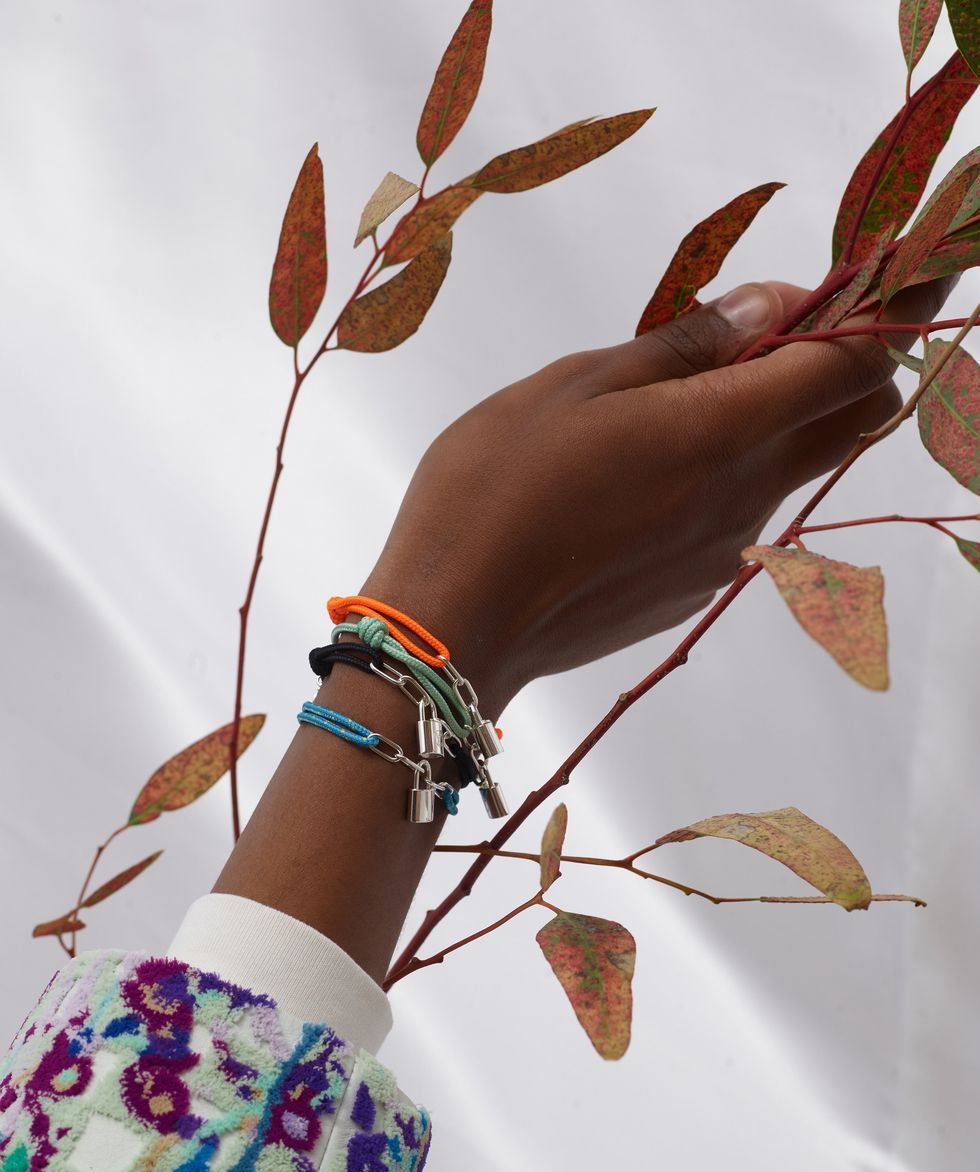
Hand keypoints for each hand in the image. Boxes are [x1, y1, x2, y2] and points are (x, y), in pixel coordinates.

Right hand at [361, 274, 954, 718]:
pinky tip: (636, 481)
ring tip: (665, 410)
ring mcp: (724, 554)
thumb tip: (772, 306)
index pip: (854, 364)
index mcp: (720, 432)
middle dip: (847, 365)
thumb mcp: (576, 384)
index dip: (880, 310)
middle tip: (778, 332)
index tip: (867, 277)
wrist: (455, 625)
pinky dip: (720, 481)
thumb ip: (684, 346)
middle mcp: (745, 498)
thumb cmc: (493, 488)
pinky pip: (737, 521)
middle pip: (854, 422)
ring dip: (767, 424)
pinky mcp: (692, 591)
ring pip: (789, 471)